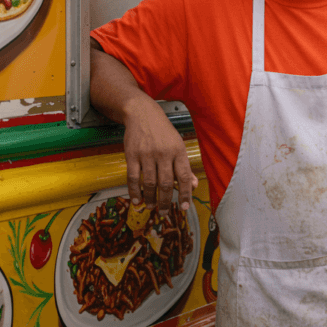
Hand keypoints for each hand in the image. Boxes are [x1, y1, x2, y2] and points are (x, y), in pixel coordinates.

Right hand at [123, 97, 198, 212]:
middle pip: (166, 183)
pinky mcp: (132, 155)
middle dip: (166, 201)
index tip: (184, 207)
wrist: (142, 113)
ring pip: (150, 183)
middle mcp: (164, 153)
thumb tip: (194, 185)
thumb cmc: (163, 131)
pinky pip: (133, 177)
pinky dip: (135, 191)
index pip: (185, 177)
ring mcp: (147, 154)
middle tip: (165, 212)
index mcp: (178, 151)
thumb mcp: (178, 145)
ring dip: (151, 198)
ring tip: (151, 207)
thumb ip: (185, 166)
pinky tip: (137, 200)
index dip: (185, 194)